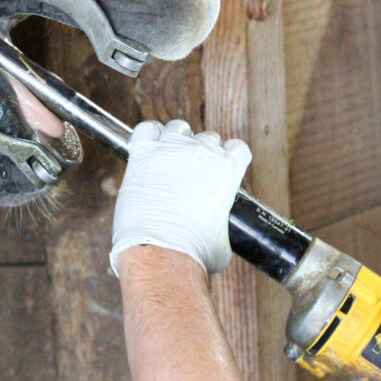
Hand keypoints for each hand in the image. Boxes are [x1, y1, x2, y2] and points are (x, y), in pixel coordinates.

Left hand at [110, 120, 251, 275]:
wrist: (164, 252)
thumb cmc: (195, 252)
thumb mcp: (224, 238)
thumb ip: (222, 221)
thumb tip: (217, 231)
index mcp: (228, 170)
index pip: (237, 148)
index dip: (228, 157)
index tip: (219, 168)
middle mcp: (203, 153)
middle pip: (207, 137)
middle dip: (200, 153)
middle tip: (189, 173)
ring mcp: (172, 149)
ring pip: (178, 127)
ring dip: (175, 140)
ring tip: (167, 160)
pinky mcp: (144, 153)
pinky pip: (146, 129)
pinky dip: (148, 135)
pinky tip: (148, 150)